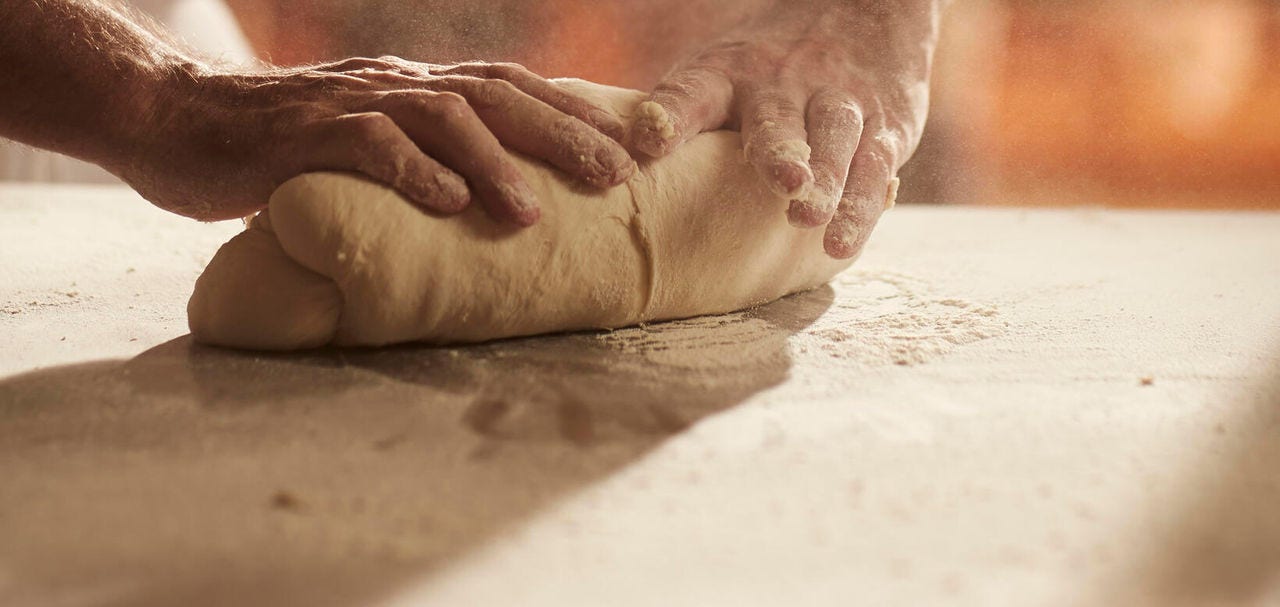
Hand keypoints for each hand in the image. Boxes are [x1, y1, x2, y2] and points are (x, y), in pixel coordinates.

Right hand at [122, 58, 636, 222]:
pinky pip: (365, 144)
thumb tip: (488, 212)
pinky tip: (448, 203)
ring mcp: (349, 102)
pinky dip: (411, 171)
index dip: (577, 112)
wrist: (175, 119)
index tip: (638, 145)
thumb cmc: (281, 146)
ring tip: (535, 211)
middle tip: (621, 177)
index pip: (511, 88)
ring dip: (495, 161)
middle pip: (496, 96)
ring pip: (440, 115)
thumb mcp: (366, 146)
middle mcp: (394, 84)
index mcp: (415, 86)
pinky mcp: (301, 134)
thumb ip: (421, 162)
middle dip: (564, 134)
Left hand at [629, 0, 941, 257]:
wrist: (863, 14)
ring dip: (823, 179)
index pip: (693, 91)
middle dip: (776, 151)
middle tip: (780, 181)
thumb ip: (679, 118)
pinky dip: (858, 208)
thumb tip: (613, 170)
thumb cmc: (767, 70)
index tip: (649, 137)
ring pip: (832, 139)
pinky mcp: (882, 128)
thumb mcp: (718, 75)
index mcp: (726, 74)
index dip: (671, 114)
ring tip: (805, 216)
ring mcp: (836, 103)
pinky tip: (839, 243)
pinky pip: (872, 169)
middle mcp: (782, 86)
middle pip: (776, 118)